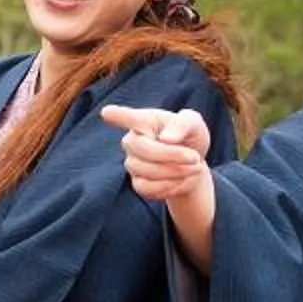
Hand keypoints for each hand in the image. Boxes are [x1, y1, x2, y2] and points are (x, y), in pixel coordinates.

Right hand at [101, 104, 216, 273]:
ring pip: (148, 171)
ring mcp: (132, 163)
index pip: (126, 117)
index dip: (117, 115)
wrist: (193, 165)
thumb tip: (165, 139)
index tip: (107, 112)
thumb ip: (183, 124)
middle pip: (143, 149)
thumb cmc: (189, 137)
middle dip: (172, 156)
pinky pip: (148, 188)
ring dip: (176, 172)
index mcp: (144, 120)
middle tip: (195, 158)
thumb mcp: (194, 124)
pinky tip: (181, 179)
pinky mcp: (138, 183)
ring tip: (194, 167)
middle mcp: (132, 140)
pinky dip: (170, 186)